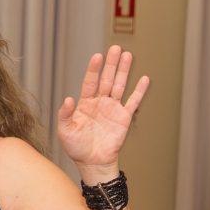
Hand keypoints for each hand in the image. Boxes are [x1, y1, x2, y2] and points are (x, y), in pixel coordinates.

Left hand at [55, 47, 150, 176]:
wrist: (93, 162)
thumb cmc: (77, 147)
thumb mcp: (65, 130)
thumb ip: (65, 114)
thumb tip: (68, 98)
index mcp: (85, 103)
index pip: (90, 82)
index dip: (94, 69)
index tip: (97, 56)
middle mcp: (100, 103)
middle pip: (107, 79)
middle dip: (111, 64)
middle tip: (116, 48)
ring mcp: (113, 109)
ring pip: (120, 85)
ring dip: (124, 71)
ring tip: (128, 55)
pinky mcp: (124, 118)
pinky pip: (133, 102)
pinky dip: (139, 91)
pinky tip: (144, 79)